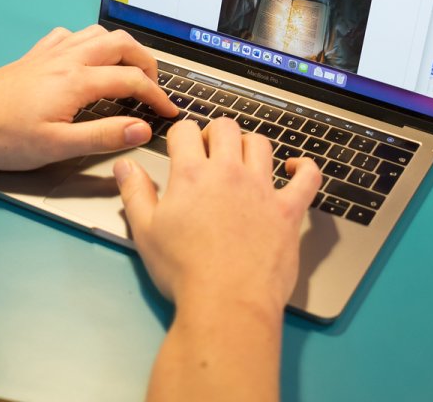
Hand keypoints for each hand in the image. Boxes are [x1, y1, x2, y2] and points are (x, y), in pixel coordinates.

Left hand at [0, 25, 177, 169]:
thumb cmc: (4, 137)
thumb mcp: (56, 147)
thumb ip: (103, 136)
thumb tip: (142, 129)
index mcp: (77, 80)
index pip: (132, 80)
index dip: (157, 95)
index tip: (170, 112)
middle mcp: (68, 58)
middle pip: (122, 45)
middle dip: (147, 62)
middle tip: (155, 87)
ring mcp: (52, 52)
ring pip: (99, 33)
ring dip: (122, 48)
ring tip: (129, 70)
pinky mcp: (37, 54)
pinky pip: (71, 35)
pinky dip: (90, 41)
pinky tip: (87, 57)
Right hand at [113, 117, 321, 314]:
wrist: (226, 305)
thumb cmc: (183, 271)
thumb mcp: (145, 231)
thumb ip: (134, 193)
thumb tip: (125, 165)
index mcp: (192, 174)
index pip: (185, 131)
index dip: (180, 135)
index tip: (179, 147)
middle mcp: (229, 172)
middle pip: (225, 128)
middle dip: (214, 133)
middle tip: (209, 151)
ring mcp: (262, 189)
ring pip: (261, 144)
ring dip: (249, 144)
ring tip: (242, 158)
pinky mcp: (288, 210)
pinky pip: (308, 178)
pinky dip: (304, 168)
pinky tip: (294, 168)